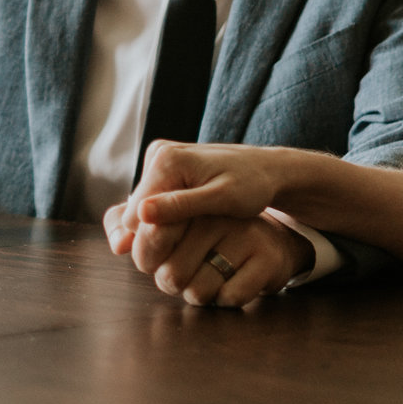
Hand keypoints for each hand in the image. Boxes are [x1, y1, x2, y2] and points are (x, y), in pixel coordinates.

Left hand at [111, 208, 313, 307]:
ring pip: (199, 291)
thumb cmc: (208, 235)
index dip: (149, 261)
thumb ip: (132, 225)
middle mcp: (216, 215)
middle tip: (190, 269)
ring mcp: (245, 235)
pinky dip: (227, 299)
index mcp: (187, 202)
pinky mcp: (266, 258)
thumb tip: (119, 245)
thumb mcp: (170, 222)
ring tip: (212, 275)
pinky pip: (229, 298)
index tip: (161, 255)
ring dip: (200, 294)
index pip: (148, 242)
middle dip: (174, 283)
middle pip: (171, 275)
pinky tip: (235, 280)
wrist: (269, 239)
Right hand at [115, 141, 297, 277]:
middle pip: (134, 216)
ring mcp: (160, 160)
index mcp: (166, 160)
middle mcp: (158, 155)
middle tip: (192, 244)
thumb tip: (141, 213)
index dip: (155, 242)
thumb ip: (182, 206)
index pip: (134, 219)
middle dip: (157, 237)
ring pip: (141, 213)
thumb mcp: (222, 199)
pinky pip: (151, 204)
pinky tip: (188, 228)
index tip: (186, 249)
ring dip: (161, 230)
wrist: (268, 169)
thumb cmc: (253, 185)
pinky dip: (165, 220)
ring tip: (194, 235)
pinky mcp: (165, 169)